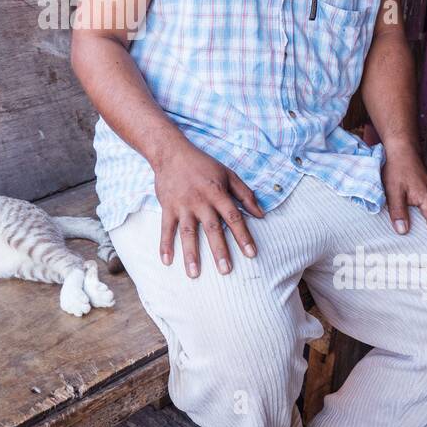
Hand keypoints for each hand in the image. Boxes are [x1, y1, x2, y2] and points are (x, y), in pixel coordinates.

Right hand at [152, 140, 262, 277]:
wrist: (172, 153)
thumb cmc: (203, 165)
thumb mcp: (228, 174)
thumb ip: (245, 194)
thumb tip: (261, 214)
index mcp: (218, 193)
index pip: (234, 217)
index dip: (243, 236)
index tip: (251, 254)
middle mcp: (201, 201)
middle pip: (212, 229)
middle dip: (219, 250)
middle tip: (226, 271)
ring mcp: (183, 205)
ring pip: (187, 233)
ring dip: (191, 253)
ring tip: (194, 274)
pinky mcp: (168, 207)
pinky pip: (166, 228)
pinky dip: (165, 245)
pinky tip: (167, 261)